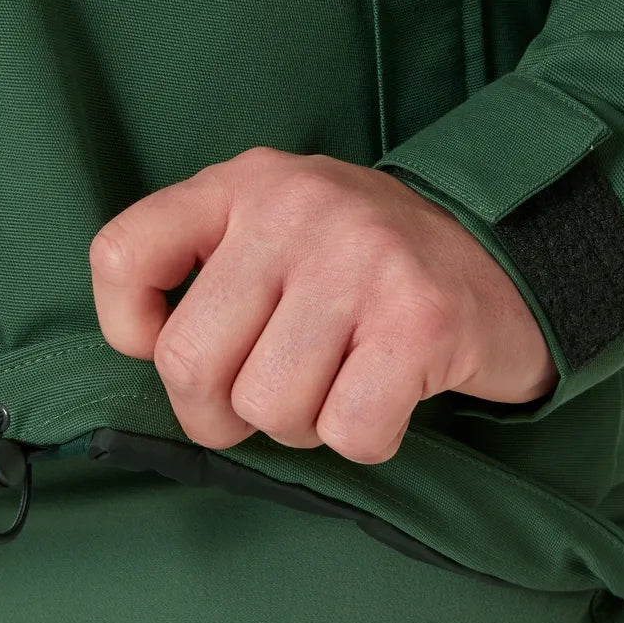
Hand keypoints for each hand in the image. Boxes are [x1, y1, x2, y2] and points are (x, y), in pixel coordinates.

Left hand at [88, 146, 556, 464]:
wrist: (500, 256)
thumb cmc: (361, 265)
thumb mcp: (273, 231)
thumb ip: (206, 272)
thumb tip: (149, 356)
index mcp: (242, 184)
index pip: (122, 257)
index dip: (130, 329)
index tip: (166, 346)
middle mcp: (295, 208)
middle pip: (187, 363)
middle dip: (217, 413)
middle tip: (265, 395)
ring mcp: (359, 259)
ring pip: (267, 407)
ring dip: (298, 425)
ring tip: (338, 381)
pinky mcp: (420, 319)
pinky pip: (348, 432)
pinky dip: (362, 438)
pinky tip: (384, 394)